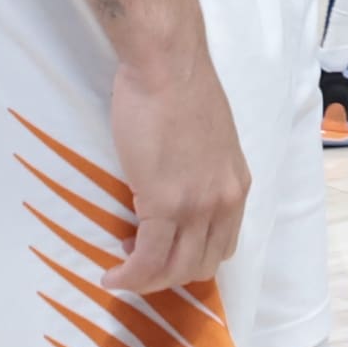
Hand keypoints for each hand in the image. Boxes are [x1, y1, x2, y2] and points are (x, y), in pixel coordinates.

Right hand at [104, 40, 250, 294]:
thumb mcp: (207, 142)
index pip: (222, 245)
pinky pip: (147, 259)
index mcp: (236, 184)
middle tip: (138, 262)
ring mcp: (197, 205)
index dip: (191, 259)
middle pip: (201, 265)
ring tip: (122, 273)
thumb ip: (200, 174)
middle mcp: (224, 200)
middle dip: (169, 275)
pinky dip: (129, 275)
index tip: (164, 255)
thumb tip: (176, 193)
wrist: (166, 65)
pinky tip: (112, 275)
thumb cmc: (179, 91)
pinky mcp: (165, 203)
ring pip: (175, 270)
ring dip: (147, 281)